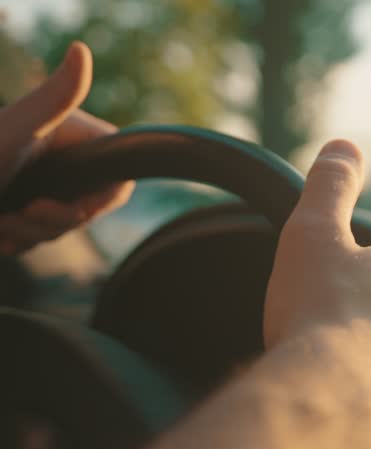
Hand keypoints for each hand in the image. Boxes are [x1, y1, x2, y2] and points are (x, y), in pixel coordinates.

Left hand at [0, 41, 133, 254]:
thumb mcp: (17, 129)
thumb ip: (55, 96)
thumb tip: (80, 49)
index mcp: (72, 135)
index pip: (118, 182)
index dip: (95, 204)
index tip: (58, 206)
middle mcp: (62, 158)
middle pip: (88, 210)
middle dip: (50, 223)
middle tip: (17, 215)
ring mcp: (42, 184)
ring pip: (62, 227)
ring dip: (28, 234)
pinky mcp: (22, 205)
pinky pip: (38, 237)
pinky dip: (17, 241)